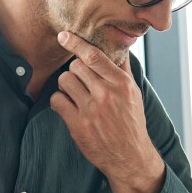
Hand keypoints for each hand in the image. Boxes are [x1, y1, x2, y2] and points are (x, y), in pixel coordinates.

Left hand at [51, 31, 165, 192]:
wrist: (130, 156)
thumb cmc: (131, 123)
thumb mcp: (134, 94)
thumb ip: (124, 70)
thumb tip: (120, 47)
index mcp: (121, 84)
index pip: (94, 56)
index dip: (76, 43)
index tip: (64, 36)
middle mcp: (106, 94)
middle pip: (76, 66)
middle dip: (75, 71)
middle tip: (81, 82)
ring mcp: (91, 110)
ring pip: (65, 81)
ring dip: (67, 85)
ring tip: (76, 95)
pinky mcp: (78, 125)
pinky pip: (57, 100)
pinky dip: (59, 101)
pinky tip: (68, 107)